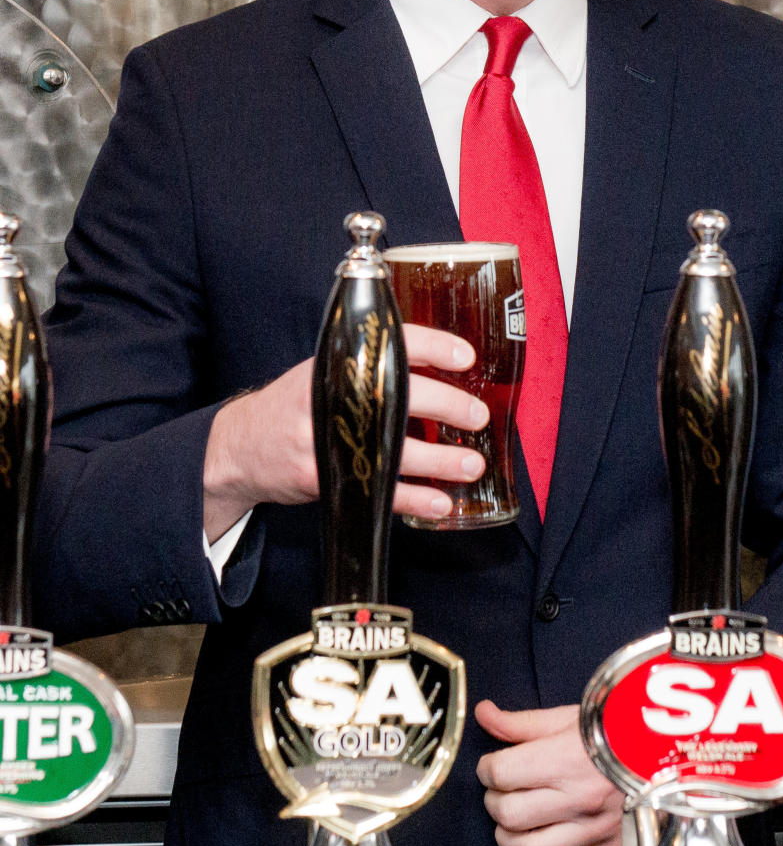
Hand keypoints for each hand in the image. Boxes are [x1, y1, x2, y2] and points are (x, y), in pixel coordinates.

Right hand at [202, 324, 487, 539]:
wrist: (241, 446)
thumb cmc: (297, 406)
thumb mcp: (326, 372)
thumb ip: (372, 368)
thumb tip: (443, 365)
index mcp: (336, 361)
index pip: (391, 343)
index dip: (433, 347)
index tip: (467, 356)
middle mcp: (330, 395)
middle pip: (397, 395)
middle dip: (445, 405)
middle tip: (478, 416)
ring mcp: (322, 438)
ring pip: (392, 451)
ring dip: (440, 461)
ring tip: (472, 465)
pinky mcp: (319, 477)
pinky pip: (375, 492)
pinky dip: (412, 500)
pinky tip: (440, 503)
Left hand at [475, 700, 622, 845]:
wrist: (670, 751)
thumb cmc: (618, 730)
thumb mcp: (569, 717)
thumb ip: (521, 723)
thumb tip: (483, 714)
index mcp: (566, 760)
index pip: (502, 773)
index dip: (487, 768)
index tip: (491, 764)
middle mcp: (579, 799)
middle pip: (510, 813)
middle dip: (494, 801)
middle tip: (500, 790)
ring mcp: (594, 831)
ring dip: (507, 838)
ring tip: (508, 822)